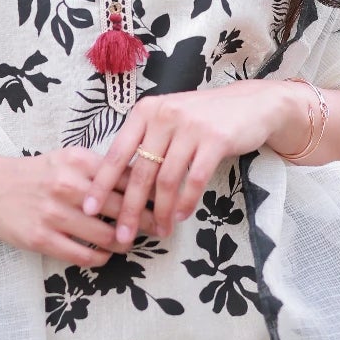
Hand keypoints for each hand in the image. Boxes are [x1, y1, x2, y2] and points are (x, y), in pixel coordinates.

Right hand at [0, 147, 160, 267]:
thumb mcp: (68, 159)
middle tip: (162, 228)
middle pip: (124, 207)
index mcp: (79, 161)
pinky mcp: (42, 239)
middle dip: (148, 221)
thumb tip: (141, 181)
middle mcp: (69, 186)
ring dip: (126, 243)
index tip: (167, 202)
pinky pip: (83, 255)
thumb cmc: (36, 174)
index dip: (152, 192)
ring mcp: (55, 214)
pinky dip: (101, 258)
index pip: (127, 177)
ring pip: (107, 235)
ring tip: (132, 243)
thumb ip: (100, 169)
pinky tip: (106, 255)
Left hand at [80, 81, 307, 245]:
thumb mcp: (168, 121)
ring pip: (167, 180)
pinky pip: (195, 179)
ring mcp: (190, 126)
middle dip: (129, 209)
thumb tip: (118, 183)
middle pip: (140, 172)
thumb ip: (146, 143)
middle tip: (122, 236)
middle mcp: (164, 115)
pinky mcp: (215, 139)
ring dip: (160, 211)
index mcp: (145, 111)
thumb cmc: (203, 117)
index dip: (101, 184)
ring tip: (159, 231)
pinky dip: (186, 202)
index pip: (117, 153)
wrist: (251, 104)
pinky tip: (180, 216)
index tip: (89, 209)